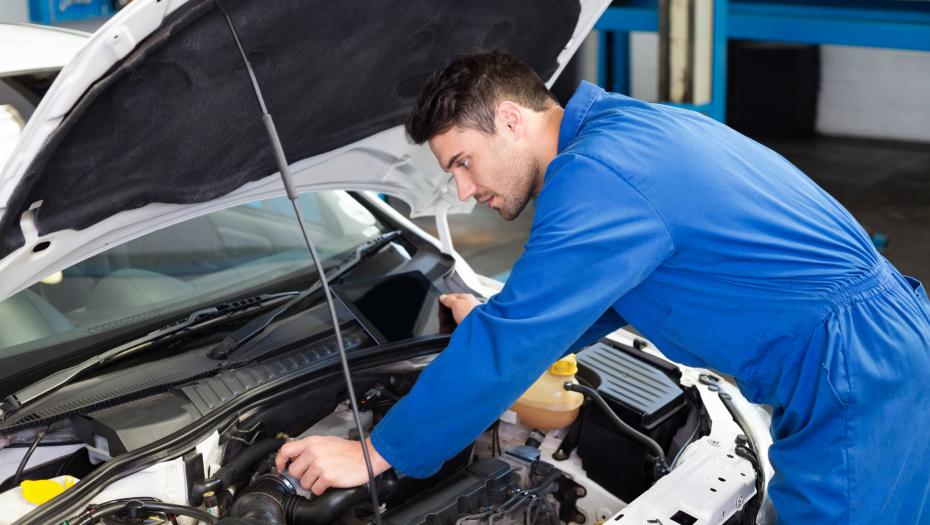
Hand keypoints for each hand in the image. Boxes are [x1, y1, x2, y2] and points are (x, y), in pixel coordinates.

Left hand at [275, 436, 391, 494]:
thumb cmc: (348, 450)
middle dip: (302, 476)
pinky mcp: (327, 477)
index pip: (285, 450)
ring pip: (304, 483)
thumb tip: (296, 456)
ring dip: (313, 483)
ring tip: (324, 477)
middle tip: (313, 474)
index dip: (280, 461)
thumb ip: (310, 447)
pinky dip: (321, 489)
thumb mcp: (326, 441)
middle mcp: (313, 452)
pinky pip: (315, 490)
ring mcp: (320, 464)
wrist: (366, 456)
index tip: (281, 467)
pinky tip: (329, 483)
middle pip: (293, 471)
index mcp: (312, 442)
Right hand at [439, 293, 481, 324]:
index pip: (454, 296)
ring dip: (457, 316)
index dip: (447, 300)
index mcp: (467, 297)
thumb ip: (449, 300)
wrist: (482, 327)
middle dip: (452, 309)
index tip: (441, 304)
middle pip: (459, 304)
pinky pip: (465, 319)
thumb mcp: (456, 304)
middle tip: (446, 315)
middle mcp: (471, 303)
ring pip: (462, 312)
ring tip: (453, 321)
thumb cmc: (471, 314)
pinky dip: (461, 321)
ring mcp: (473, 312)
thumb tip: (442, 296)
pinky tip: (459, 325)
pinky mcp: (474, 321)